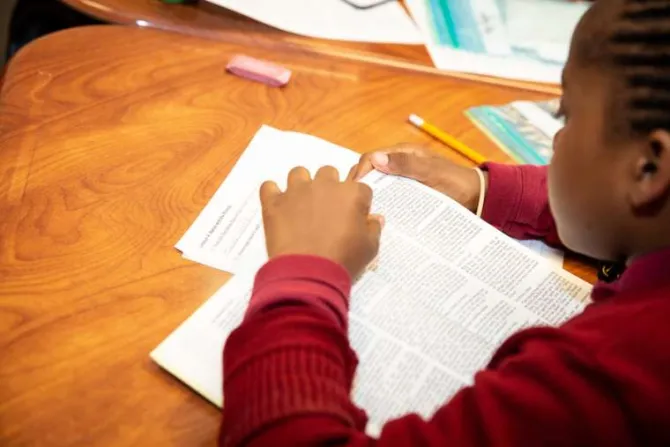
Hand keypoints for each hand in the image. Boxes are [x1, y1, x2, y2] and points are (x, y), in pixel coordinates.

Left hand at [261, 166, 382, 278]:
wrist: (308, 273)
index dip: (357, 203)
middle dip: (329, 188)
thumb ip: (373, 228)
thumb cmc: (343, 260)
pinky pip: (268, 186)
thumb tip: (375, 218)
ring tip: (301, 206)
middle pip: (328, 173)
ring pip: (299, 173)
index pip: (360, 188)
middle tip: (326, 211)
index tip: (353, 217)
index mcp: (351, 193)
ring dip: (301, 186)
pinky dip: (272, 194)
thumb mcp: (370, 248)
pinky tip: (277, 207)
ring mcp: (297, 191)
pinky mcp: (274, 202)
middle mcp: (324, 185)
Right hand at [349, 144, 484, 212]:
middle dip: (359, 185)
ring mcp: (403, 180)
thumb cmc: (457, 182)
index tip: (353, 190)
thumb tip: (376, 159)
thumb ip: (406, 165)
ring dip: (369, 196)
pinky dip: (381, 204)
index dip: (359, 172)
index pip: (371, 158)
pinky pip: (389, 197)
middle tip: (351, 204)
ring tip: (360, 213)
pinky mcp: (407, 194)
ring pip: (378, 186)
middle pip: (371, 172)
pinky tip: (376, 216)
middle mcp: (400, 164)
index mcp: (404, 153)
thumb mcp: (432, 172)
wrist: (476, 198)